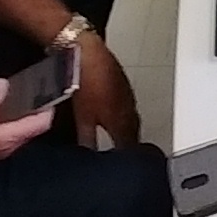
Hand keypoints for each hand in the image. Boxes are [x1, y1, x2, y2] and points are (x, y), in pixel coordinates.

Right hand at [0, 80, 56, 180]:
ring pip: (20, 130)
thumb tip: (5, 85)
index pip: (40, 124)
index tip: (49, 88)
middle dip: (36, 107)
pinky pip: (8, 133)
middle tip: (35, 85)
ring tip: (20, 91)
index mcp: (6, 139)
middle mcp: (7, 148)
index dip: (49, 106)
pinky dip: (10, 119)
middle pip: (33, 127)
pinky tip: (1, 105)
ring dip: (22, 113)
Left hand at [71, 33, 140, 150]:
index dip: (128, 157)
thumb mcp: (82, 117)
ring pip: (132, 118)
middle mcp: (129, 109)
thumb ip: (88, 138)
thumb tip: (90, 153)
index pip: (130, 145)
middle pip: (133, 132)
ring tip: (121, 137)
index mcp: (121, 120)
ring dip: (128, 128)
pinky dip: (124, 114)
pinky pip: (129, 105)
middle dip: (130, 144)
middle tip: (126, 154)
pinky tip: (115, 114)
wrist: (87, 52)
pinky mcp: (123, 84)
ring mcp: (128, 95)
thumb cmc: (85, 82)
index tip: (127, 165)